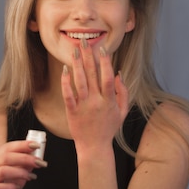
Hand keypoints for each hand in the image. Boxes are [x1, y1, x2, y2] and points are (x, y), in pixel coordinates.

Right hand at [0, 140, 43, 188]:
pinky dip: (10, 187)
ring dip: (20, 172)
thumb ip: (26, 163)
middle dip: (25, 158)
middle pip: (6, 157)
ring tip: (31, 177)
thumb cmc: (7, 186)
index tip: (36, 145)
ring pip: (3, 171)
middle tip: (38, 162)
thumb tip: (36, 155)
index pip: (8, 147)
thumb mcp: (19, 172)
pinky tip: (16, 187)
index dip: (22, 145)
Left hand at [61, 40, 128, 154]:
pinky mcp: (72, 111)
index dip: (105, 62)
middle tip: (84, 41)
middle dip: (88, 57)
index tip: (102, 48)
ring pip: (80, 82)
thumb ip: (123, 92)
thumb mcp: (122, 112)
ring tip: (74, 51)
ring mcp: (83, 106)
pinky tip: (65, 70)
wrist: (94, 147)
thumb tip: (119, 73)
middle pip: (92, 75)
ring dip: (77, 65)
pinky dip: (66, 82)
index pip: (108, 77)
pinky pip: (68, 94)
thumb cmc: (109, 128)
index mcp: (109, 101)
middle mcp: (96, 102)